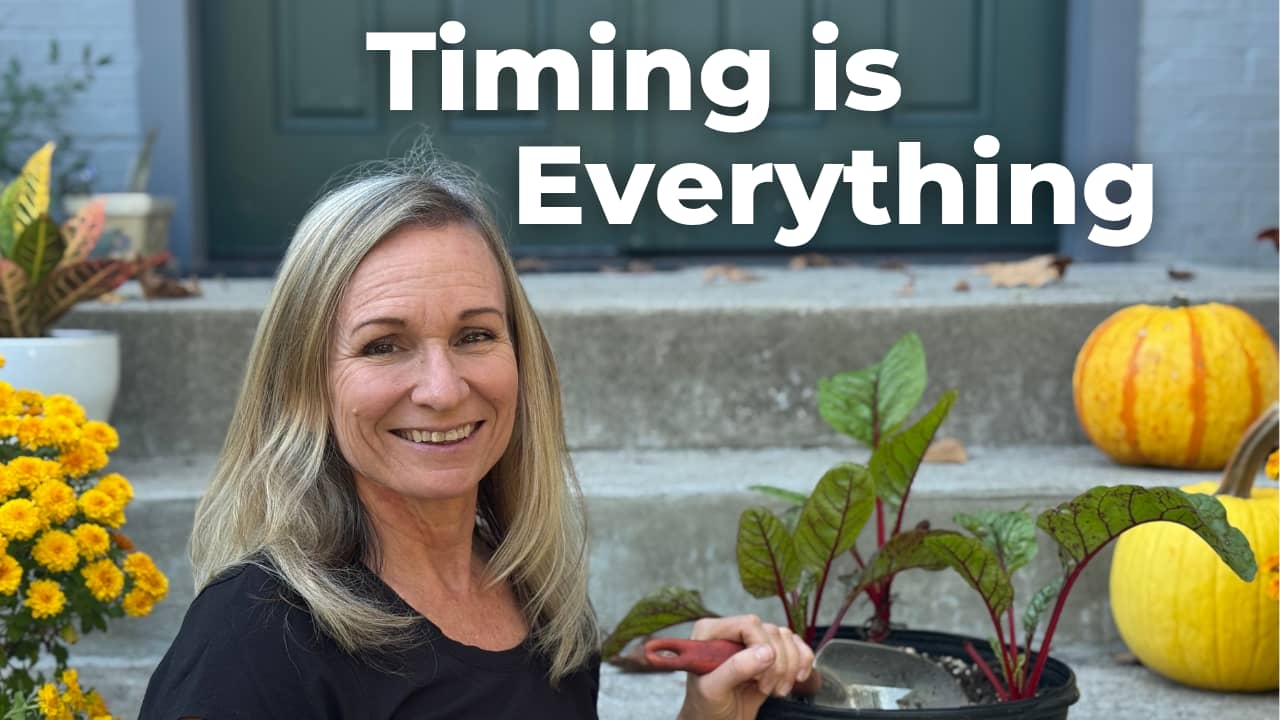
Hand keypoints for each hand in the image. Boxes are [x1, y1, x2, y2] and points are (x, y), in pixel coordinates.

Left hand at [675, 615, 814, 719]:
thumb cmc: (706, 706)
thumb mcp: (714, 690)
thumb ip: (736, 669)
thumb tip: (767, 652)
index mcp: (711, 631)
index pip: (748, 624)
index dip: (761, 647)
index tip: (759, 676)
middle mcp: (733, 632)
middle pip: (771, 631)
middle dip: (776, 664)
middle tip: (766, 689)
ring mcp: (752, 642)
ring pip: (786, 638)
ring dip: (789, 667)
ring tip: (776, 690)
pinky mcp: (769, 654)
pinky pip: (795, 646)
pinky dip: (802, 661)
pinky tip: (796, 678)